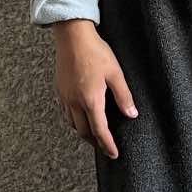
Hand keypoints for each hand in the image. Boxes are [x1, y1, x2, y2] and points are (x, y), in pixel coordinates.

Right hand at [54, 24, 138, 159]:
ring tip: (93, 133)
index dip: (107, 145)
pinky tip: (79, 117)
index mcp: (90, 100)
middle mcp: (75, 102)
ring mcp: (65, 97)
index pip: (99, 131)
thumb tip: (131, 114)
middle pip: (83, 132)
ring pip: (72, 124)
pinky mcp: (59, 90)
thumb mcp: (115, 73)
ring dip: (83, 132)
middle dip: (94, 142)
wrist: (72, 36)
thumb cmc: (95, 52)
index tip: (113, 154)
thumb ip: (123, 96)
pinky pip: (65, 113)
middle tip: (104, 146)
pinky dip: (73, 120)